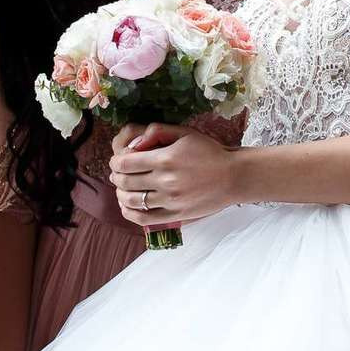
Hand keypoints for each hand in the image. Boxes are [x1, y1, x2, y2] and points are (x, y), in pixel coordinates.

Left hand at [109, 124, 238, 228]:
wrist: (234, 176)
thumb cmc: (210, 152)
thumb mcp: (185, 133)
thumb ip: (157, 132)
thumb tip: (134, 144)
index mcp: (166, 159)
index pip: (125, 163)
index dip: (115, 162)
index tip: (117, 161)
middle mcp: (165, 181)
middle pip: (125, 181)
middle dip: (116, 176)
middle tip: (118, 174)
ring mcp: (170, 201)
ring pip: (131, 201)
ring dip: (121, 194)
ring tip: (122, 188)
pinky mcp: (175, 215)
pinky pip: (144, 218)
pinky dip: (130, 213)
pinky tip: (128, 206)